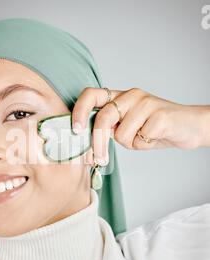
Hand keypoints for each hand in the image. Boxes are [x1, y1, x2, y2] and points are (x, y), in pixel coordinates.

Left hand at [72, 87, 209, 165]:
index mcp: (119, 97)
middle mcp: (130, 95)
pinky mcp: (160, 115)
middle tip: (100, 158)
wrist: (188, 127)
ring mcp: (146, 103)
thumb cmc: (153, 129)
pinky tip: (155, 137)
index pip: (91, 95)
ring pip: (122, 134)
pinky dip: (145, 145)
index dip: (79, 111)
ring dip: (131, 143)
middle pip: (104, 118)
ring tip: (144, 137)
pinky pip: (140, 139)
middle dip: (99, 142)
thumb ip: (109, 128)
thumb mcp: (127, 127)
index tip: (76, 130)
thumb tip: (85, 141)